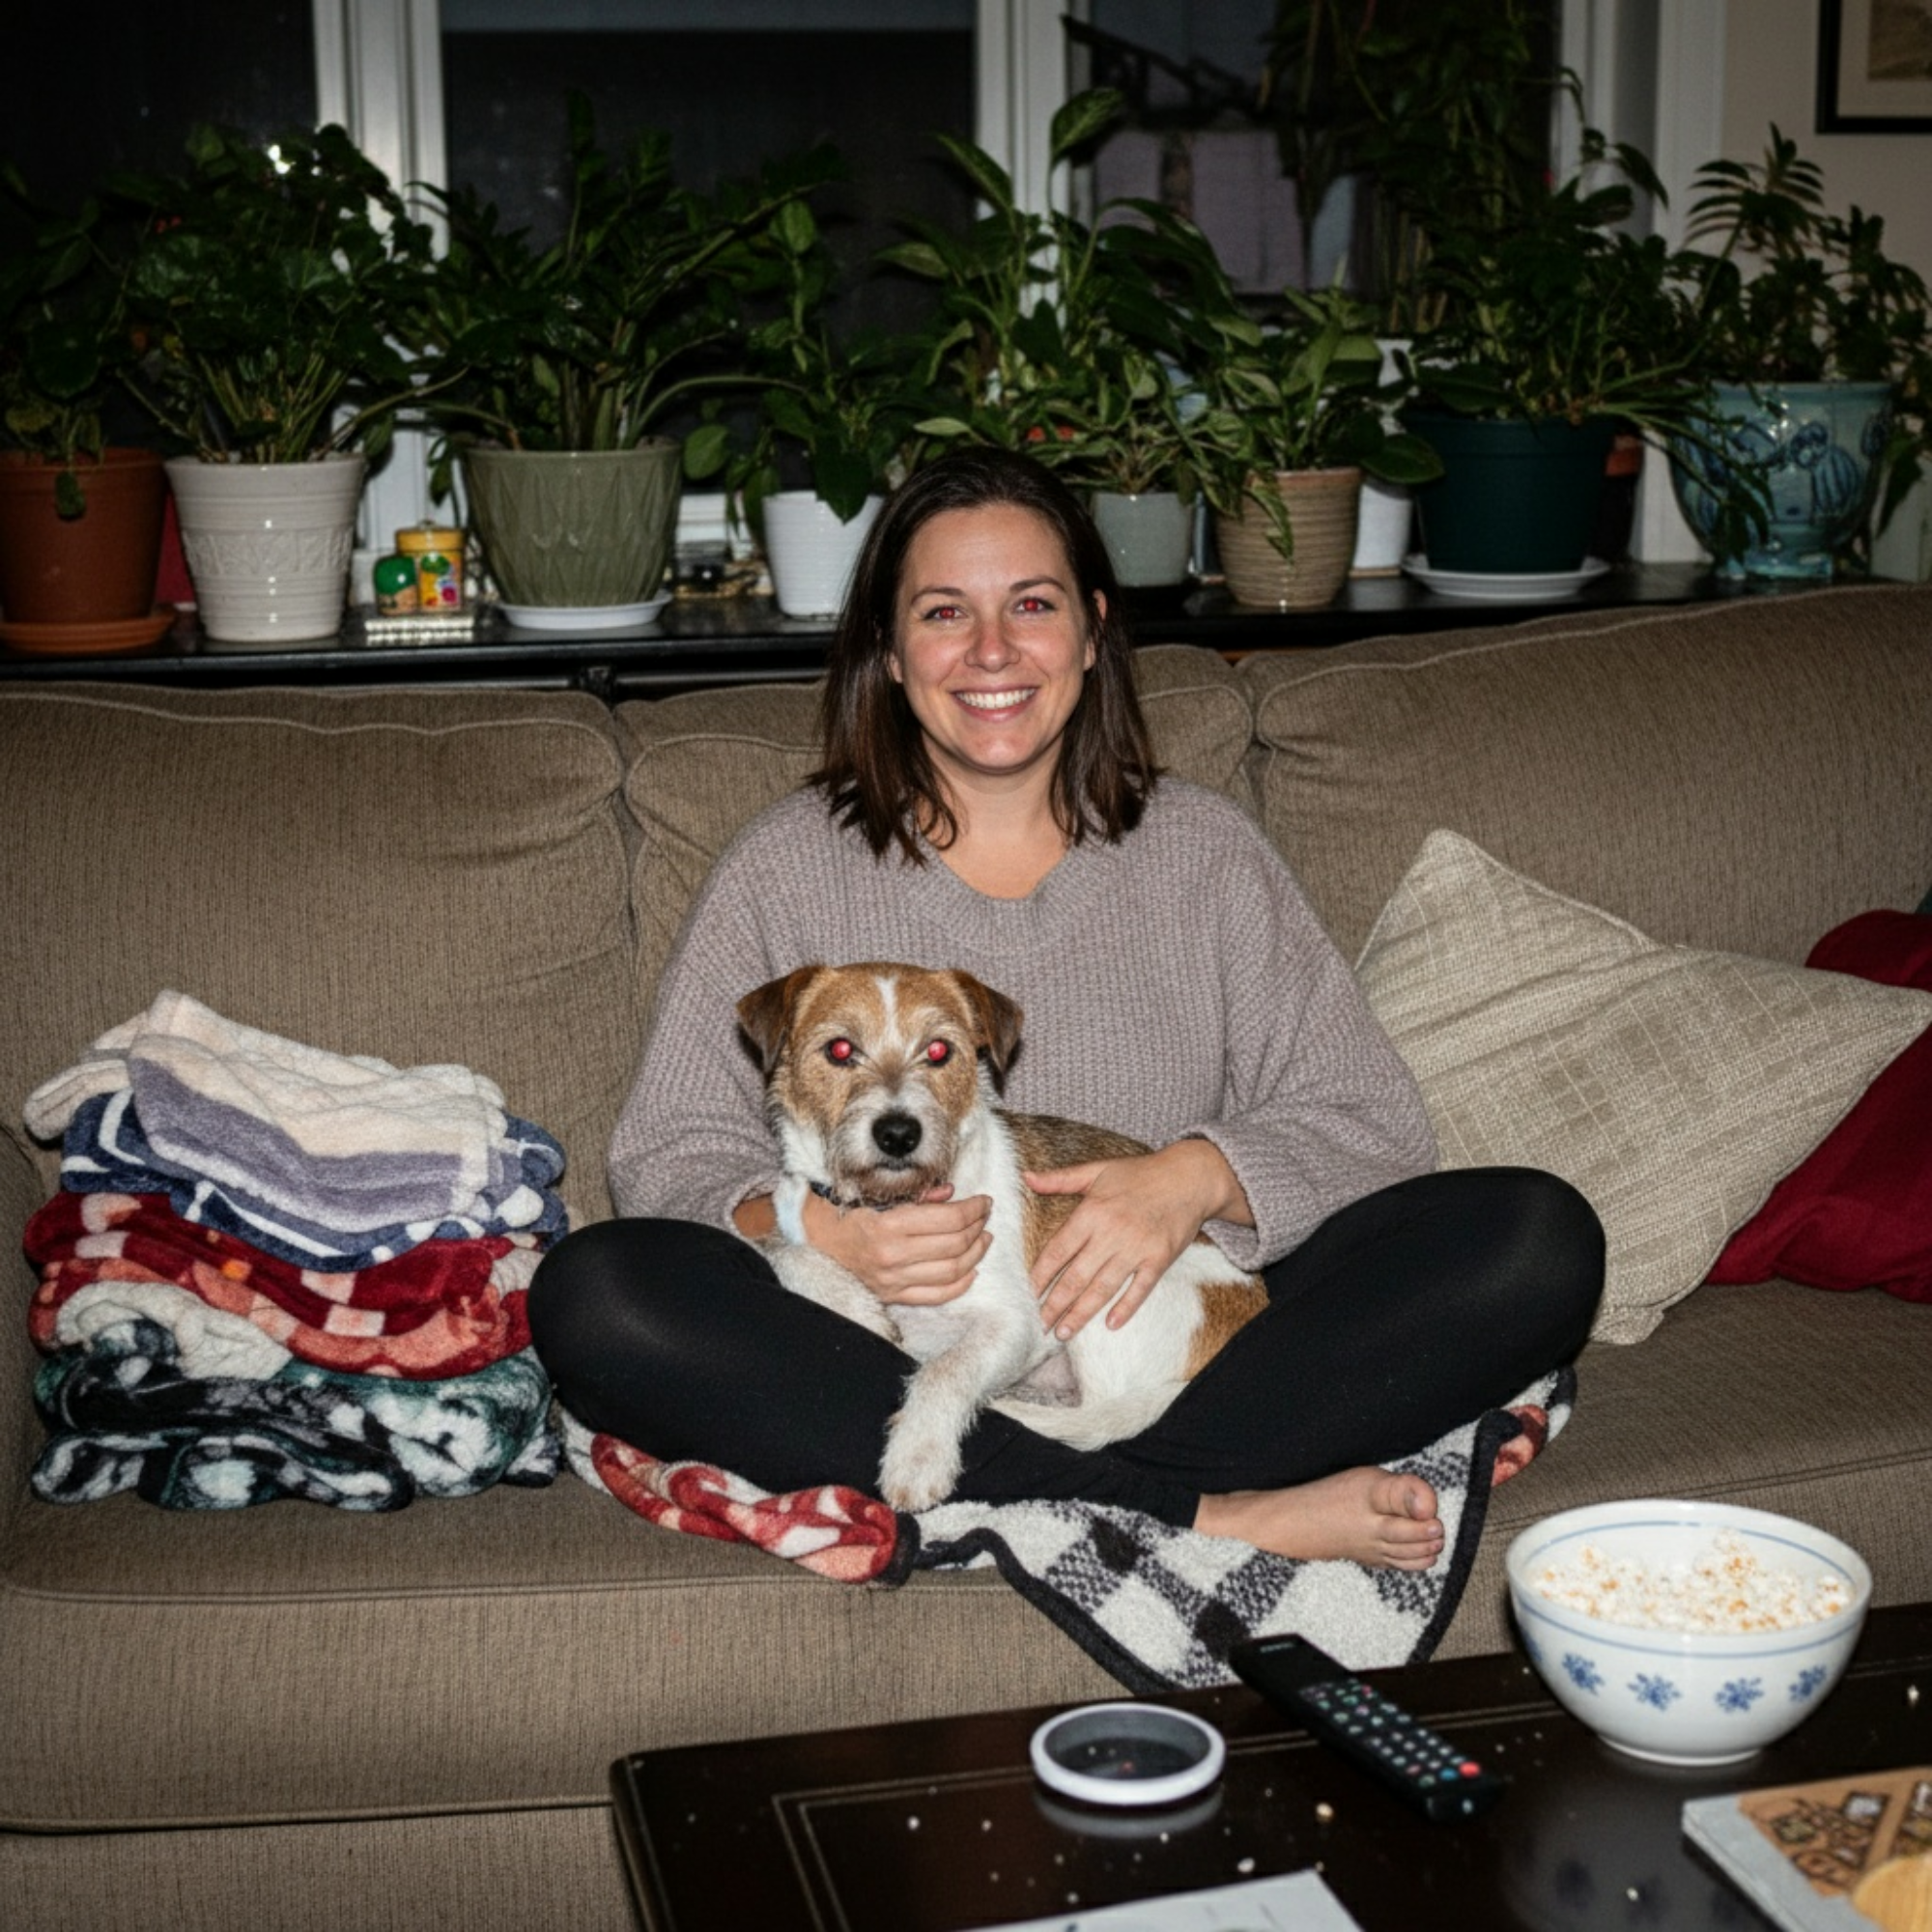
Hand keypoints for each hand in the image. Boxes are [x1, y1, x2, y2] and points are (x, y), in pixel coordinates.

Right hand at [804, 1184, 991, 1305]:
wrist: (815, 1244)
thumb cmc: (846, 1213)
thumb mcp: (876, 1195)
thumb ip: (917, 1196)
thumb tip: (951, 1193)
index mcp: (888, 1226)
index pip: (948, 1219)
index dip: (973, 1209)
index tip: (984, 1201)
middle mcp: (893, 1257)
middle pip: (954, 1244)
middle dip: (978, 1226)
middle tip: (985, 1215)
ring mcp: (895, 1281)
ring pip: (952, 1271)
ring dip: (975, 1253)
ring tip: (984, 1238)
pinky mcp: (894, 1297)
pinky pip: (937, 1295)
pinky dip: (960, 1284)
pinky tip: (972, 1270)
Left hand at [1024, 1140, 1248, 1340]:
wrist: (1190, 1177)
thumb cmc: (1140, 1173)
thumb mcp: (1097, 1170)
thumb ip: (1060, 1178)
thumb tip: (1026, 1177)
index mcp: (1092, 1212)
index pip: (1058, 1251)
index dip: (1040, 1276)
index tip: (1027, 1295)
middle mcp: (1111, 1233)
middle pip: (1076, 1276)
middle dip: (1055, 1304)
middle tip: (1039, 1325)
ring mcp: (1137, 1248)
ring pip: (1102, 1288)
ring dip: (1081, 1313)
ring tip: (1063, 1332)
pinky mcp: (1159, 1259)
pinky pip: (1139, 1289)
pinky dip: (1125, 1308)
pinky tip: (1110, 1324)